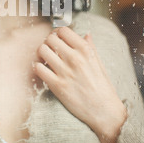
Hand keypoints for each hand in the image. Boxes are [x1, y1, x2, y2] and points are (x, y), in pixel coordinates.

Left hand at [33, 27, 126, 142]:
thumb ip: (91, 47)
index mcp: (85, 50)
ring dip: (42, 54)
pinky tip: (45, 71)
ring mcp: (65, 72)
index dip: (58, 33)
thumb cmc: (103, 88)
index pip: (63, 30)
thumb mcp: (100, 64)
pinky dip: (39, 68)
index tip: (58, 39)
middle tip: (51, 49)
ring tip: (47, 59)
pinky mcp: (57, 85)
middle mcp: (74, 58)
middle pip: (50, 38)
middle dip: (49, 42)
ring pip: (42, 50)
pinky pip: (38, 68)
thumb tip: (86, 34)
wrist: (104, 112)